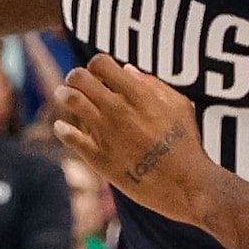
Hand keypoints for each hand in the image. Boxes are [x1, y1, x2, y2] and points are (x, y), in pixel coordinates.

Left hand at [52, 55, 211, 222]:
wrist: (187, 185)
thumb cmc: (187, 144)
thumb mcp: (178, 105)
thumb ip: (152, 84)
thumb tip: (126, 70)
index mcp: (137, 93)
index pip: (100, 62)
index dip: (97, 65)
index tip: (100, 74)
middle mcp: (118, 109)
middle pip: (79, 77)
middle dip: (75, 76)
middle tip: (76, 81)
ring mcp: (106, 133)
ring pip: (71, 101)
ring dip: (64, 95)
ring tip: (64, 96)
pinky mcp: (100, 158)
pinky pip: (70, 137)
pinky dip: (62, 129)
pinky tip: (62, 127)